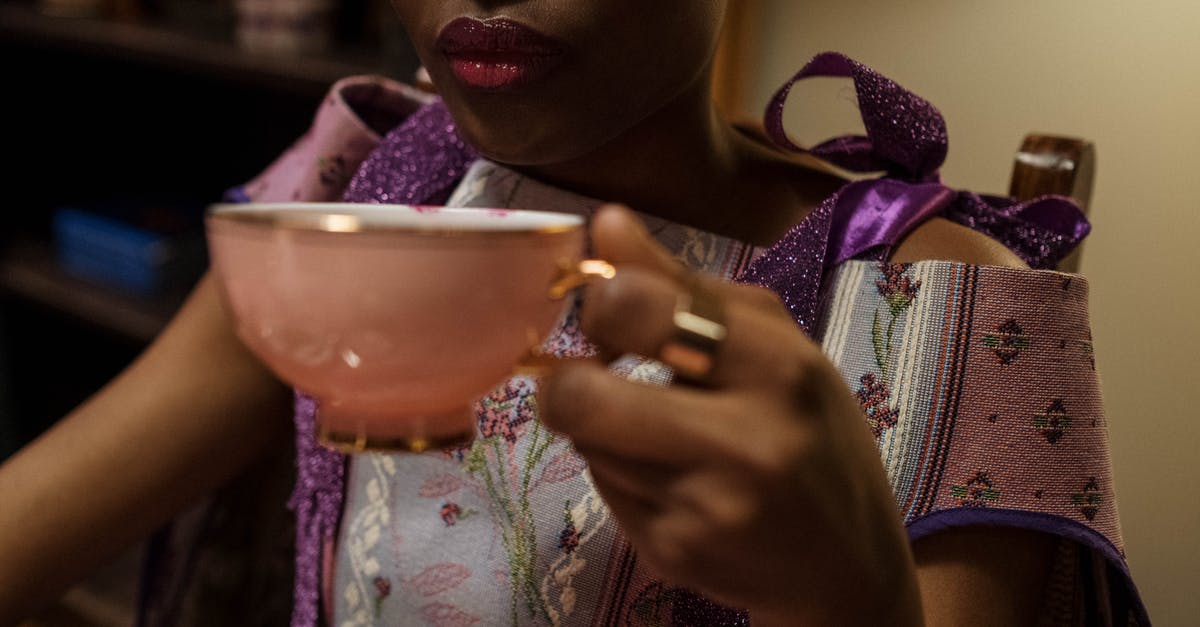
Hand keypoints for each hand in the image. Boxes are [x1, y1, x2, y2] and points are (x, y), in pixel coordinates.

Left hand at [538, 205, 923, 624]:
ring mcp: (704, 508)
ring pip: (586, 442)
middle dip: (566, 381)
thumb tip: (603, 222)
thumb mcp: (775, 346)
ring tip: (659, 434)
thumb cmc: (813, 436)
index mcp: (779, 367)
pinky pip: (603, 490)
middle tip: (591, 378)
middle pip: (580, 395)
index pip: (636, 306)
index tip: (614, 313)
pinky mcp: (672, 555)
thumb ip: (684, 284)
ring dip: (602, 430)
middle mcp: (744, 442)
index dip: (602, 303)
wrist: (848, 565)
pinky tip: (674, 481)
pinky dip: (621, 476)